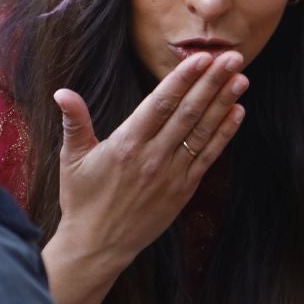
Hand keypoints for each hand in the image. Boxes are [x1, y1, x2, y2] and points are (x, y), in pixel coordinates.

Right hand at [41, 51, 245, 303]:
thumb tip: (62, 91)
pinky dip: (224, 134)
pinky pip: (207, 157)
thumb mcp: (72, 159)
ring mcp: (171, 175)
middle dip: (211, 83)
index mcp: (126, 144)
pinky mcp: (183, 190)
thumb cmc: (82, 199)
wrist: (98, 246)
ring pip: (202, 132)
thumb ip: (74, 122)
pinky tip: (237, 113)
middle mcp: (153, 157)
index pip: (159, 104)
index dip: (182, 79)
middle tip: (232, 57)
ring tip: (241, 78)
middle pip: (188, 113)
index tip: (200, 57)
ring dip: (223, 104)